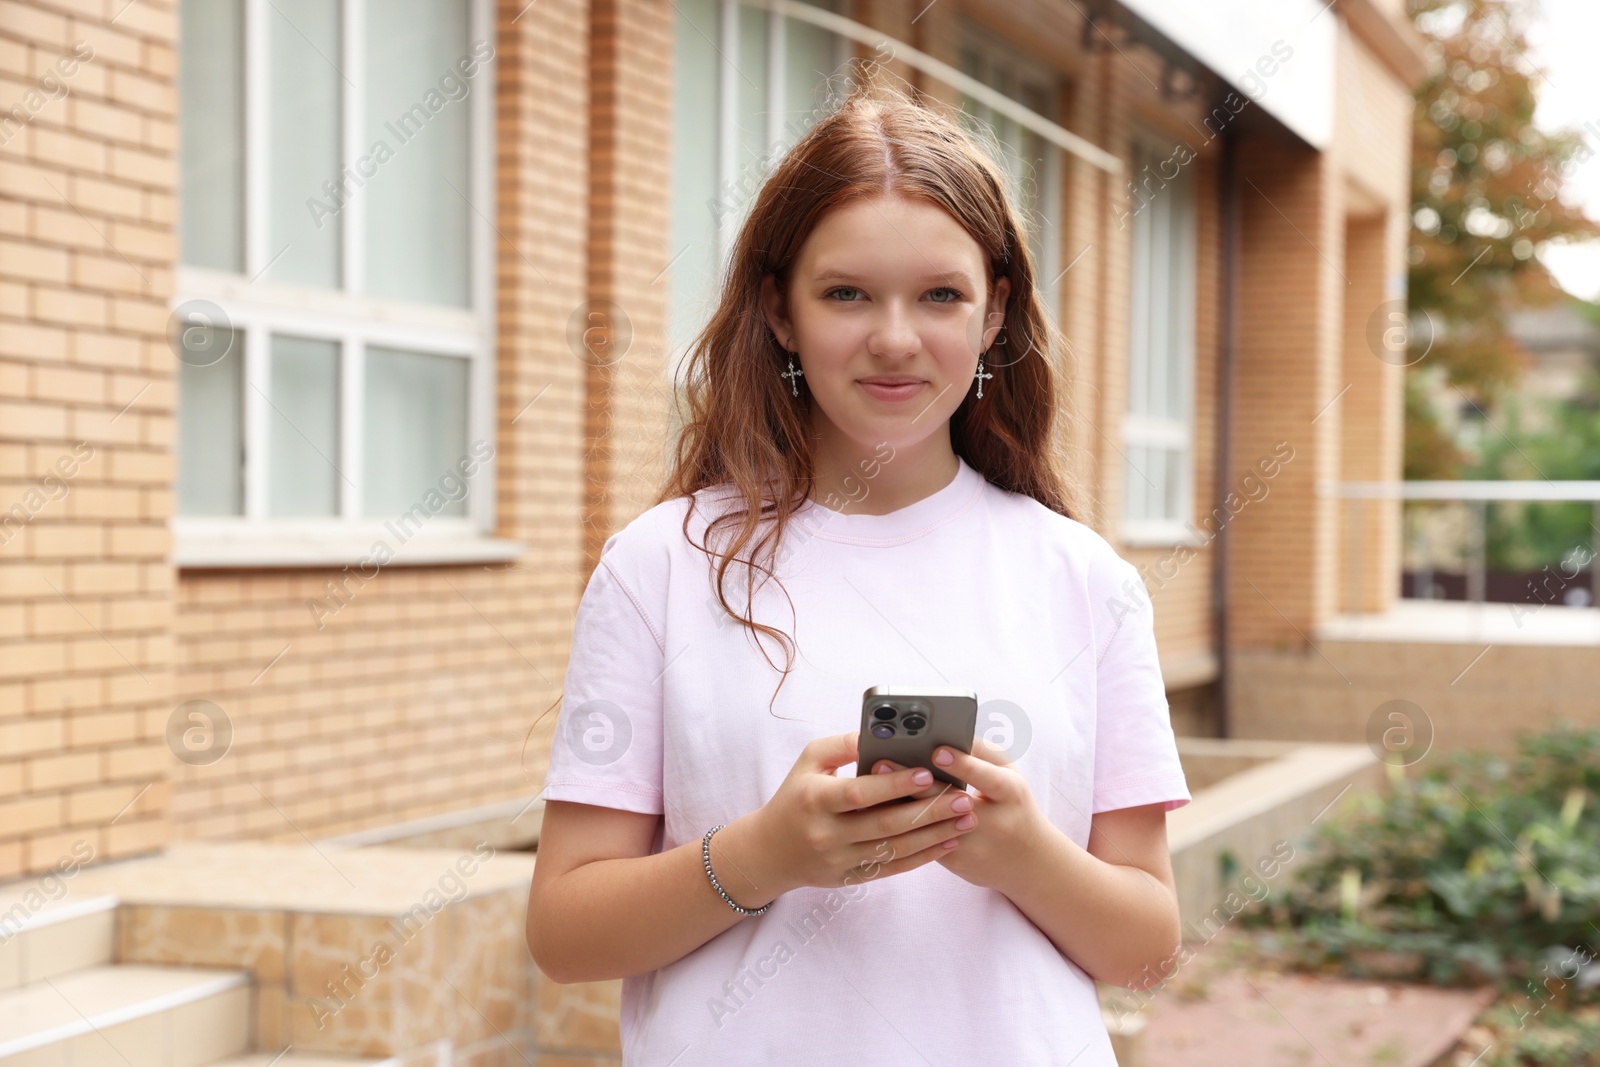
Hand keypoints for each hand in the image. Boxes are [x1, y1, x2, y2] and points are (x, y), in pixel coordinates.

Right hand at [751, 732, 978, 893]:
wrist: (770, 852)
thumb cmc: (795, 797)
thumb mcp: (808, 762)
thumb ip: (842, 745)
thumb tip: (879, 734)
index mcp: (816, 800)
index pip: (860, 793)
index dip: (894, 784)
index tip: (927, 772)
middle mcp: (828, 834)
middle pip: (886, 824)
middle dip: (929, 810)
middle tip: (962, 797)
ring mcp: (841, 860)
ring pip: (896, 849)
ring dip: (935, 835)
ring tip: (965, 819)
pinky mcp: (852, 877)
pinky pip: (894, 868)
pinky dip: (923, 856)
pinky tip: (947, 842)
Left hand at [868, 736, 1044, 892]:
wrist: (1027, 862)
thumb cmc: (1011, 803)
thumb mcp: (1007, 773)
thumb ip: (979, 751)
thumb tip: (943, 731)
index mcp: (1009, 793)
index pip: (986, 778)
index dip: (962, 764)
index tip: (937, 750)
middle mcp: (992, 822)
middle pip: (947, 802)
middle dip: (912, 782)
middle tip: (882, 761)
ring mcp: (971, 845)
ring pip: (928, 826)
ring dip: (896, 804)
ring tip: (869, 784)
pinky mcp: (953, 861)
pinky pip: (920, 841)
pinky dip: (896, 823)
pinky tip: (873, 808)